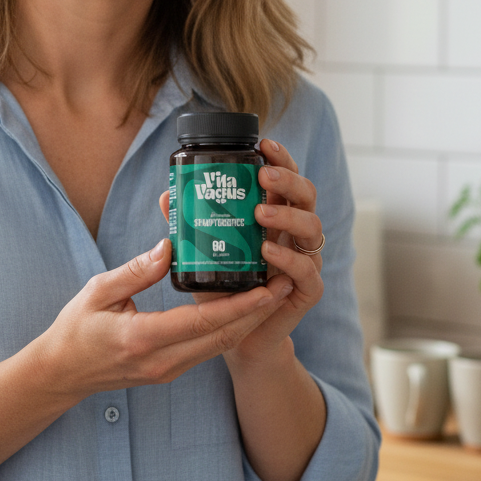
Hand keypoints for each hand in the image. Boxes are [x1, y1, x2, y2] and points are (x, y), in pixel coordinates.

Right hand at [36, 237, 290, 400]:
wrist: (62, 373)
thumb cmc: (75, 329)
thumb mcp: (98, 292)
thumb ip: (136, 270)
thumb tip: (171, 247)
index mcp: (144, 338)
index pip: (204, 323)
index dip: (241, 305)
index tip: (268, 286)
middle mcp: (163, 360)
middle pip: (223, 337)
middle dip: (259, 312)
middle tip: (285, 282)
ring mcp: (168, 370)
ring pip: (220, 345)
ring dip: (250, 321)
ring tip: (274, 291)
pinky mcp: (170, 369)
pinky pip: (208, 348)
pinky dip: (230, 328)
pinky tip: (244, 307)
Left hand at [159, 138, 323, 365]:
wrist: (239, 336)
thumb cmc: (223, 285)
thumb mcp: (202, 250)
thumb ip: (189, 222)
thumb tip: (168, 195)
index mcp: (276, 214)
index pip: (286, 179)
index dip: (281, 158)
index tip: (263, 144)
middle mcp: (295, 233)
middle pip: (306, 195)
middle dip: (288, 180)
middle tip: (263, 176)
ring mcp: (305, 260)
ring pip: (312, 227)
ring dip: (287, 216)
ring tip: (260, 214)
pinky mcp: (307, 290)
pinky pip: (308, 270)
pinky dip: (289, 259)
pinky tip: (268, 251)